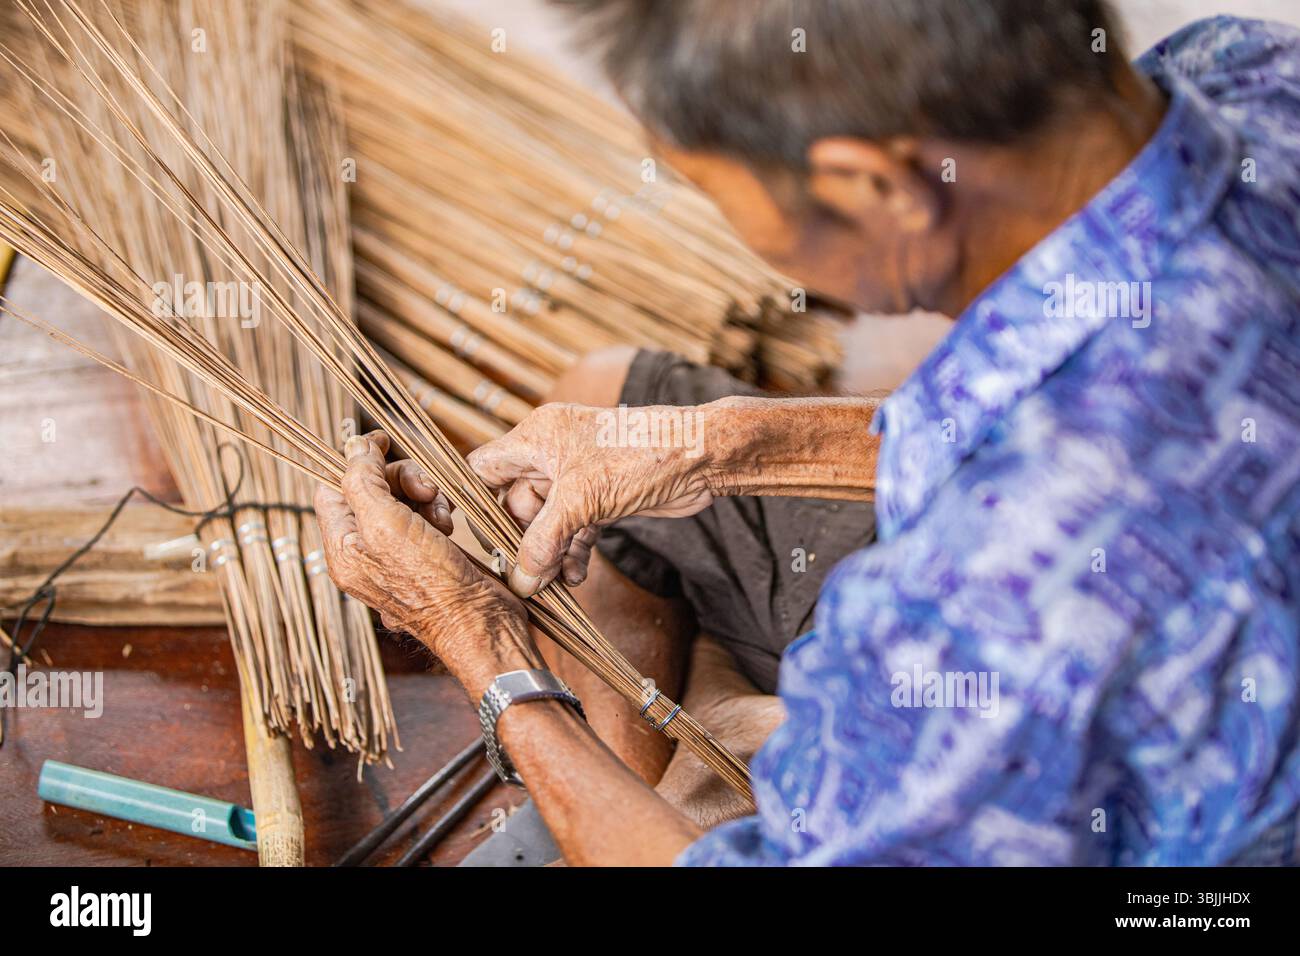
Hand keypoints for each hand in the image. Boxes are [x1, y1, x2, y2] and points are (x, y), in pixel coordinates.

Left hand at [314, 431, 534, 696]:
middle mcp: (364, 550)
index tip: (386, 444)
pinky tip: (450, 522)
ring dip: (423, 494)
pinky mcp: (424, 552)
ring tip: (442, 513)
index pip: (334, 486)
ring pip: (399, 498)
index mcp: (342, 547)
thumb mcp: (387, 527)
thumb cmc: (433, 584)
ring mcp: (395, 552)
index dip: (359, 461)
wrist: (480, 620)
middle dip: (400, 479)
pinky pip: (421, 514)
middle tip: (426, 489)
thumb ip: (363, 482)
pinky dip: (437, 509)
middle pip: (370, 487)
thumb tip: (355, 445)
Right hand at [467, 402, 716, 596]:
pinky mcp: (600, 497)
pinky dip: (573, 552)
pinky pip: (573, 529)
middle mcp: (552, 454)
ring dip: (550, 554)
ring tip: (556, 584)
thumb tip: (520, 580)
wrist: (700, 457)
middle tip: (525, 576)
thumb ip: (542, 541)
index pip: (485, 469)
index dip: (475, 502)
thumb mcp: (579, 501)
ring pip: (547, 523)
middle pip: (515, 504)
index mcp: (536, 438)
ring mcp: (577, 477)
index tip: (476, 541)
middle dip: (521, 542)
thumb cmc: (638, 457)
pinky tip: (577, 576)